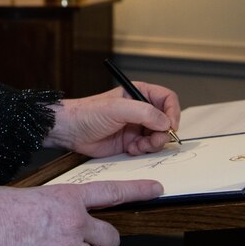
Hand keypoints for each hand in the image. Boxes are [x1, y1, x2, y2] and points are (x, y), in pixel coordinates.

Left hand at [46, 82, 181, 157]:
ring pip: (159, 137)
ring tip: (137, 145)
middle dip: (162, 133)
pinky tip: (130, 149)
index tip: (170, 125)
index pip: (168, 99)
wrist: (70, 131)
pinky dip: (143, 151)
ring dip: (152, 144)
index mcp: (139, 94)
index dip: (173, 112)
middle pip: (167, 121)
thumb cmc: (88, 113)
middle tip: (152, 140)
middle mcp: (141, 110)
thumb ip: (144, 112)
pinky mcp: (132, 142)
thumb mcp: (117, 109)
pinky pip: (148, 149)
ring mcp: (137, 127)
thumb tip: (165, 122)